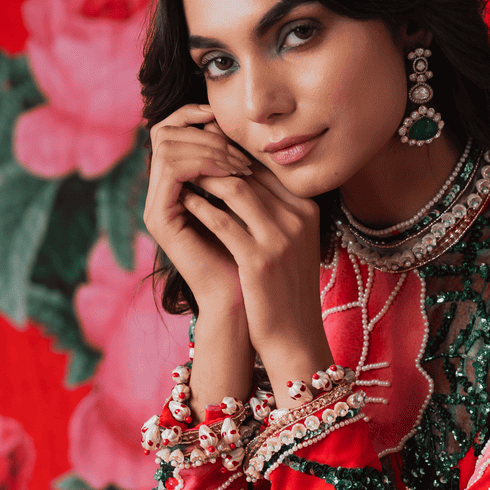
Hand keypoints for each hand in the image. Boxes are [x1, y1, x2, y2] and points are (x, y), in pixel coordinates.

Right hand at [143, 105, 253, 314]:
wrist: (243, 299)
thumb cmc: (250, 255)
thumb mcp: (246, 203)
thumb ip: (235, 169)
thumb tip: (240, 127)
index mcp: (176, 187)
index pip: (172, 130)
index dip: (196, 117)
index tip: (230, 124)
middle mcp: (160, 194)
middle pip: (164, 131)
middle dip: (205, 133)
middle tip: (240, 153)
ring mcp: (156, 207)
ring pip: (167, 146)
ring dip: (208, 149)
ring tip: (240, 166)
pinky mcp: (159, 220)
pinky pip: (172, 171)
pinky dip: (202, 164)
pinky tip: (231, 175)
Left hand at [181, 165, 330, 385]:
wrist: (295, 336)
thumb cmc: (286, 290)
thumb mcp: (290, 244)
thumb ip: (275, 212)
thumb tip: (239, 178)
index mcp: (308, 210)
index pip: (264, 168)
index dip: (230, 157)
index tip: (204, 153)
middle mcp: (299, 218)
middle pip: (249, 171)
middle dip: (213, 161)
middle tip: (186, 157)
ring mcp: (281, 238)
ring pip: (235, 187)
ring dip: (203, 177)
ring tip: (182, 175)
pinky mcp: (260, 259)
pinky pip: (221, 219)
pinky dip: (198, 206)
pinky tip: (183, 203)